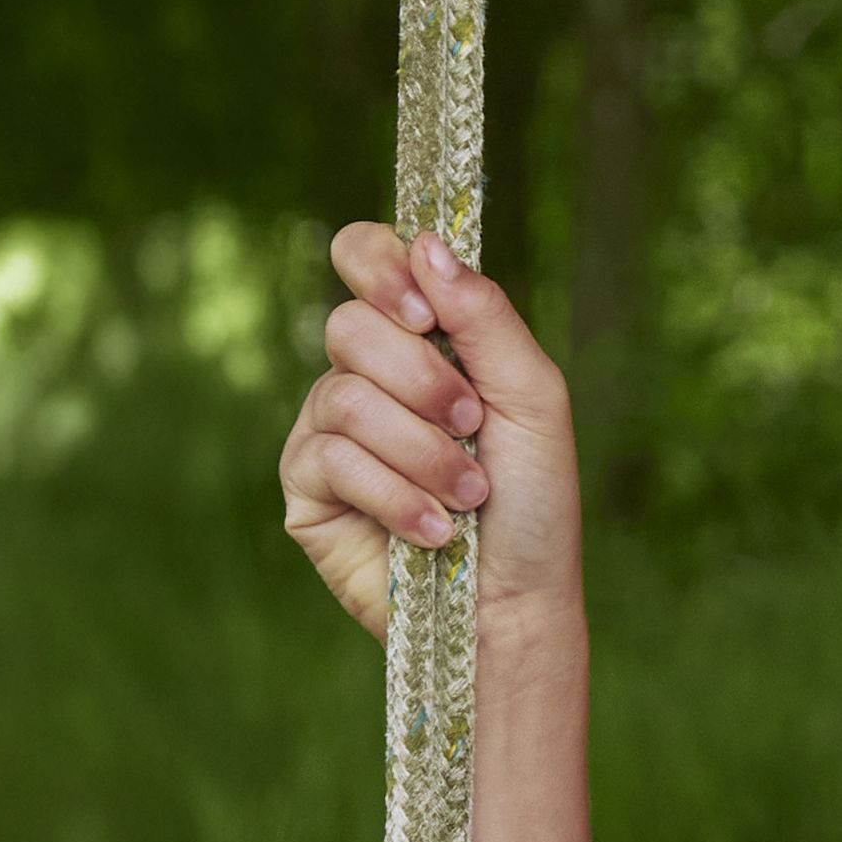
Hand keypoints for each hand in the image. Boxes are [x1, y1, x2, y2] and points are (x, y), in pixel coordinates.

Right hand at [278, 225, 581, 641]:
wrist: (516, 598)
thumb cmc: (534, 500)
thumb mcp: (533, 398)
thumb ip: (485, 318)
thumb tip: (427, 243)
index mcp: (423, 338)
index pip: (364, 256)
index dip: (381, 268)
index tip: (425, 315)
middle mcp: (367, 374)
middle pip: (349, 326)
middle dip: (424, 382)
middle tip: (473, 426)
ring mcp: (328, 429)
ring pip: (342, 397)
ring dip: (422, 451)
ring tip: (469, 494)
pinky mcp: (306, 488)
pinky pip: (328, 458)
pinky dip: (395, 495)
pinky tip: (435, 529)